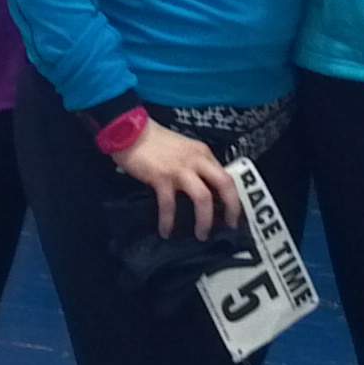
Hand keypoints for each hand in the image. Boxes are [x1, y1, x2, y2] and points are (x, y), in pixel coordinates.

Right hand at [114, 120, 239, 239]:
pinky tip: (166, 231)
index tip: (234, 214)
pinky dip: (169, 221)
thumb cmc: (154, 141)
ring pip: (203, 197)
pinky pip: (169, 204)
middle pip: (224, 184)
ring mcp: (180, 169)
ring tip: (201, 234)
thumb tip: (205, 190)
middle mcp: (196, 160)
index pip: (227, 176)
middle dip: (232, 207)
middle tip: (230, 225)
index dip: (235, 197)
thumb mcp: (183, 150)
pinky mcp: (161, 177)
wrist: (129, 130)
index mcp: (203, 153)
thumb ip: (196, 166)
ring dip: (204, 220)